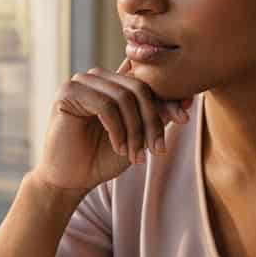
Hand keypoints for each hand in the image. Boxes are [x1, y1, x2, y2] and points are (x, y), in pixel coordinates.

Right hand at [30, 59, 190, 193]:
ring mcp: (82, 82)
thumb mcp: (138, 136)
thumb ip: (156, 116)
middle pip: (139, 87)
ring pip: (124, 96)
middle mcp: (98, 77)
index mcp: (114, 83)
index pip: (147, 80)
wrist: (71, 179)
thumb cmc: (102, 158)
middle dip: (152, 121)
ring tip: (135, 155)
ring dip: (135, 130)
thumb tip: (187, 98)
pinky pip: (105, 105)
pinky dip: (117, 130)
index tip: (184, 118)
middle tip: (158, 150)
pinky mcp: (68, 92)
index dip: (168, 97)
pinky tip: (118, 148)